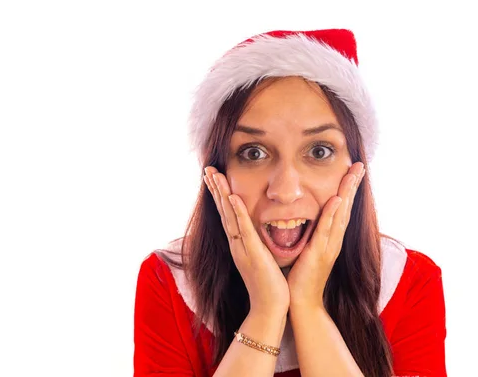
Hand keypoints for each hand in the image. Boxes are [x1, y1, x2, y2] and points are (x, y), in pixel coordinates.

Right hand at [203, 167, 289, 316]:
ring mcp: (242, 248)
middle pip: (223, 211)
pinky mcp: (252, 253)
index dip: (220, 196)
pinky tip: (232, 197)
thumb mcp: (261, 258)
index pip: (227, 215)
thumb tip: (257, 231)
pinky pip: (243, 229)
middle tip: (208, 169)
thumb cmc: (269, 284)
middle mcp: (236, 244)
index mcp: (239, 244)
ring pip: (229, 216)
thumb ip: (256, 244)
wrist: (270, 307)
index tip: (215, 178)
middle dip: (215, 190)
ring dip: (221, 194)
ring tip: (214, 175)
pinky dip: (237, 212)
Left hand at [286, 162, 365, 308]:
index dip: (347, 190)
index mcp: (330, 239)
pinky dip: (333, 214)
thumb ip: (311, 235)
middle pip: (346, 208)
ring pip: (341, 215)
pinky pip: (326, 230)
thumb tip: (308, 219)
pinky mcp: (318, 253)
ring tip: (353, 174)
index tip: (352, 171)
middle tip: (360, 165)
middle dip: (352, 185)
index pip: (342, 209)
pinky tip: (337, 200)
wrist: (302, 302)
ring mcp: (328, 246)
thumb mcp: (308, 250)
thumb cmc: (302, 277)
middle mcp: (333, 240)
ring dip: (347, 193)